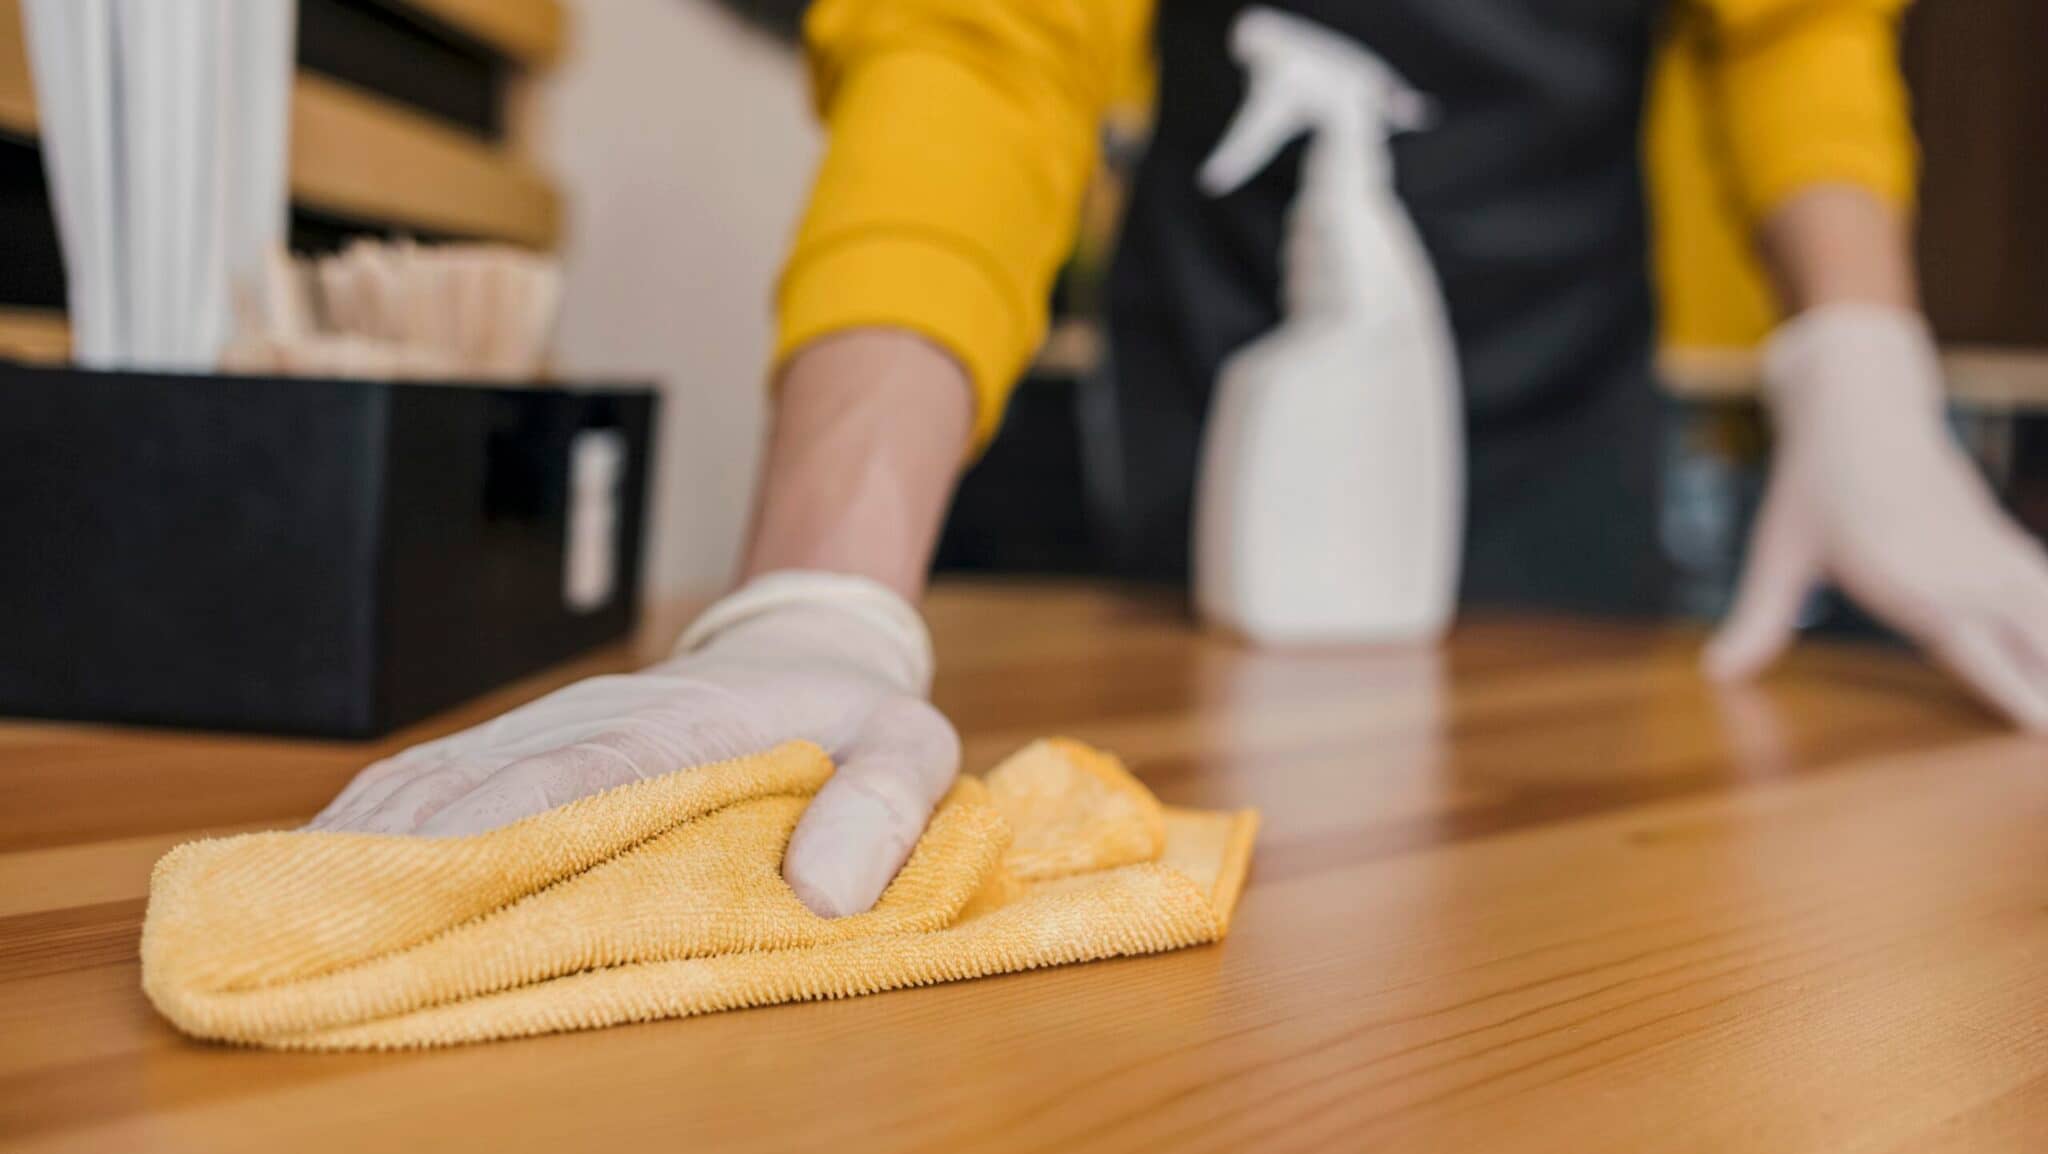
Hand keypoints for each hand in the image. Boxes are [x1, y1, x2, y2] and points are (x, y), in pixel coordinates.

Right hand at [309, 572, 961, 914]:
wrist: (813, 647)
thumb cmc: (859, 716)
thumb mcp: (913, 750)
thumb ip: (886, 809)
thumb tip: (828, 894)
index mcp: (687, 728)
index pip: (581, 776)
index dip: (501, 829)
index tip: (423, 887)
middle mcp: (599, 721)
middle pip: (480, 784)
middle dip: (400, 856)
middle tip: (314, 928)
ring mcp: (554, 729)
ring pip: (439, 781)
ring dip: (369, 845)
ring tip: (291, 913)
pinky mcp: (531, 748)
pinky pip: (440, 783)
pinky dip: (379, 826)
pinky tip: (327, 872)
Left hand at [1705, 305, 2047, 728]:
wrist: (1860, 404)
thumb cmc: (1814, 482)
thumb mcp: (1778, 552)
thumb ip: (1759, 620)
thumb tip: (1715, 671)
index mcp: (1910, 581)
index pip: (1973, 652)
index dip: (2011, 693)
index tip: (2042, 730)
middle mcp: (1962, 570)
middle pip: (2034, 638)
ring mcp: (1987, 551)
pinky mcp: (1998, 535)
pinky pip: (2045, 582)